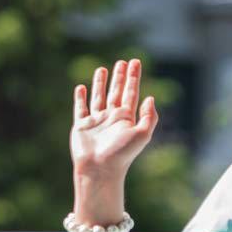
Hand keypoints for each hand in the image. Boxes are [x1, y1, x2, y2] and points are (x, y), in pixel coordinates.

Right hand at [71, 59, 158, 180]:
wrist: (100, 169)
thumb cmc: (122, 154)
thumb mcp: (142, 134)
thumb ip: (148, 117)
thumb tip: (150, 98)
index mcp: (126, 118)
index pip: (131, 93)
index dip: (133, 77)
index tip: (135, 62)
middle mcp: (112, 118)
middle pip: (117, 92)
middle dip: (120, 77)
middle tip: (122, 62)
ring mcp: (96, 121)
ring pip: (99, 97)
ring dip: (100, 83)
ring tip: (102, 69)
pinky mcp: (81, 126)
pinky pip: (80, 108)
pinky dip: (80, 98)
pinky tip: (81, 88)